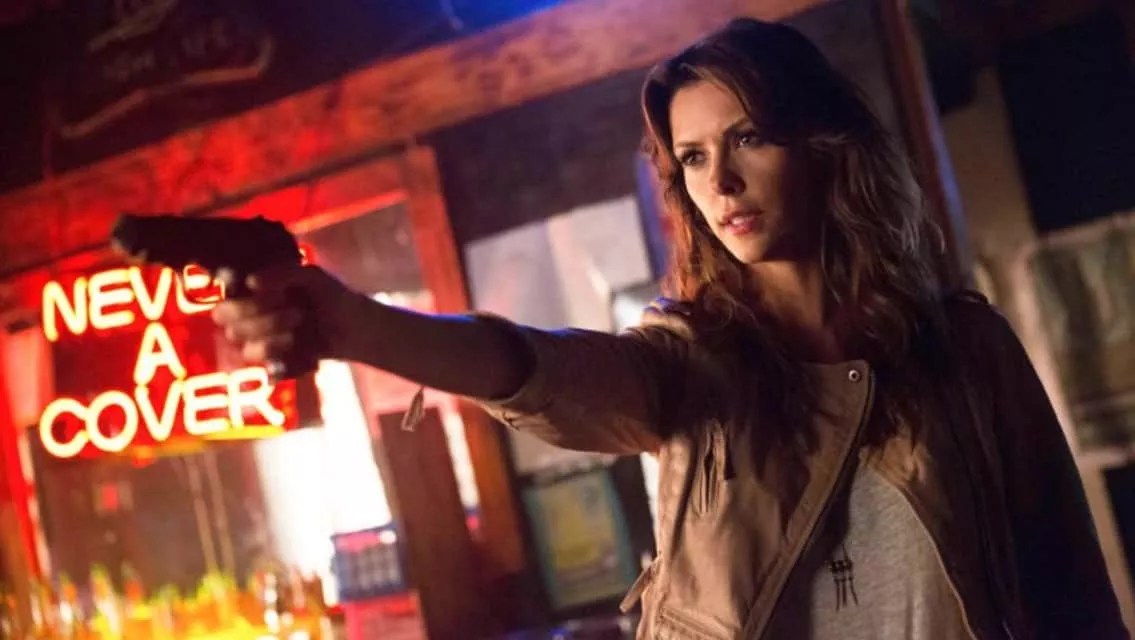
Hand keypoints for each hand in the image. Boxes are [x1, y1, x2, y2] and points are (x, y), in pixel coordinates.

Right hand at [211, 265, 357, 367]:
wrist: (356, 329)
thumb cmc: (332, 296)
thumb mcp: (313, 277)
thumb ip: (284, 274)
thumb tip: (251, 282)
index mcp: (255, 289)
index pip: (227, 288)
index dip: (230, 287)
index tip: (252, 286)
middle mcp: (250, 315)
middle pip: (226, 318)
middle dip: (257, 315)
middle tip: (295, 312)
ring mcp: (259, 341)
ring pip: (246, 348)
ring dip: (271, 341)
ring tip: (298, 333)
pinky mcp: (275, 364)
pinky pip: (267, 368)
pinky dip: (284, 364)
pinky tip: (304, 356)